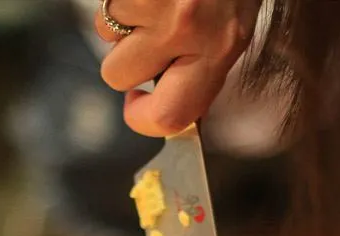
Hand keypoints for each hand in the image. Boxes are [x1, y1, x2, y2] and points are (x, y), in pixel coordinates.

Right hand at [94, 0, 261, 136]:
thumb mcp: (235, 23)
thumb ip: (204, 63)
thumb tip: (166, 100)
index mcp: (222, 46)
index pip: (171, 116)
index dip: (144, 120)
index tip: (139, 105)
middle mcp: (188, 26)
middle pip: (119, 76)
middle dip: (124, 60)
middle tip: (144, 37)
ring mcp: (157, 0)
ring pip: (104, 33)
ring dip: (121, 16)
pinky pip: (103, 2)